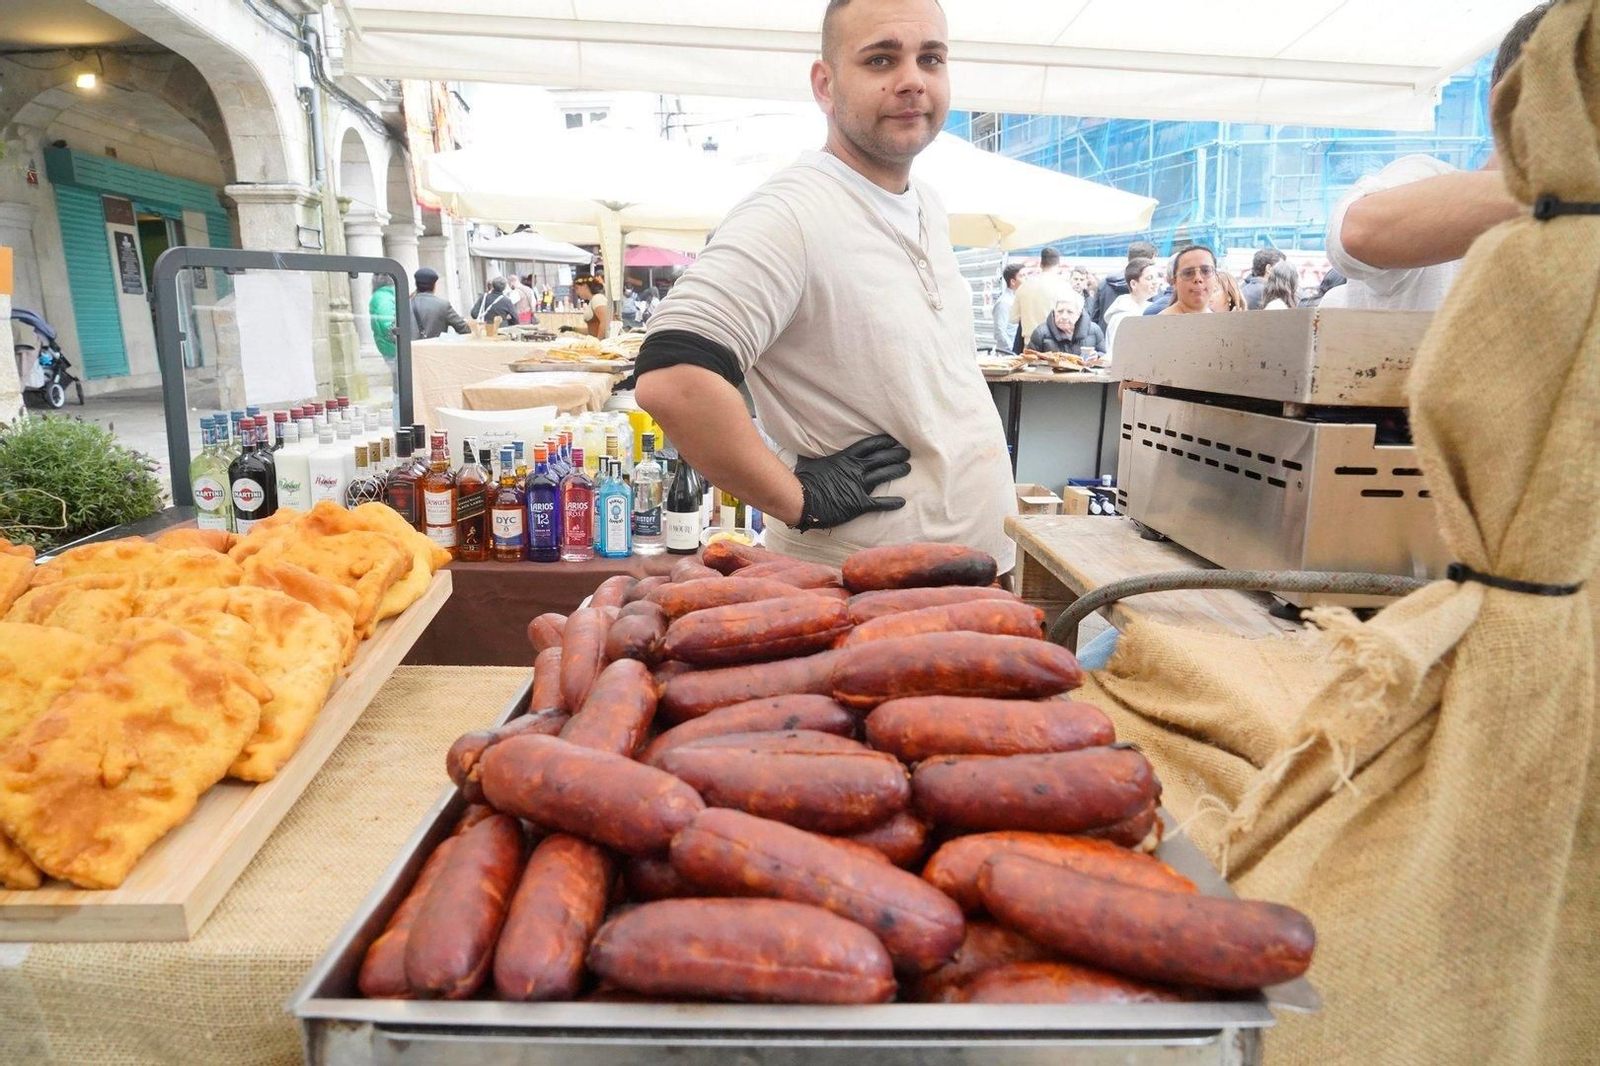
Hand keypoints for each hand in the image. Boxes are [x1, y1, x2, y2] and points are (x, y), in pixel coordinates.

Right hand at [792, 435, 911, 531]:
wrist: (803, 501)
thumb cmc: (804, 481)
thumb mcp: (808, 462)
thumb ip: (811, 454)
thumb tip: (802, 449)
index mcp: (845, 458)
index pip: (869, 445)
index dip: (883, 441)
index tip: (893, 440)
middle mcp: (856, 469)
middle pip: (881, 458)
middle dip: (896, 454)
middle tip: (906, 452)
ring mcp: (859, 486)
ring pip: (884, 475)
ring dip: (898, 471)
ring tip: (908, 468)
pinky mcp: (859, 503)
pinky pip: (880, 502)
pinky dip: (892, 502)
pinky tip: (902, 502)